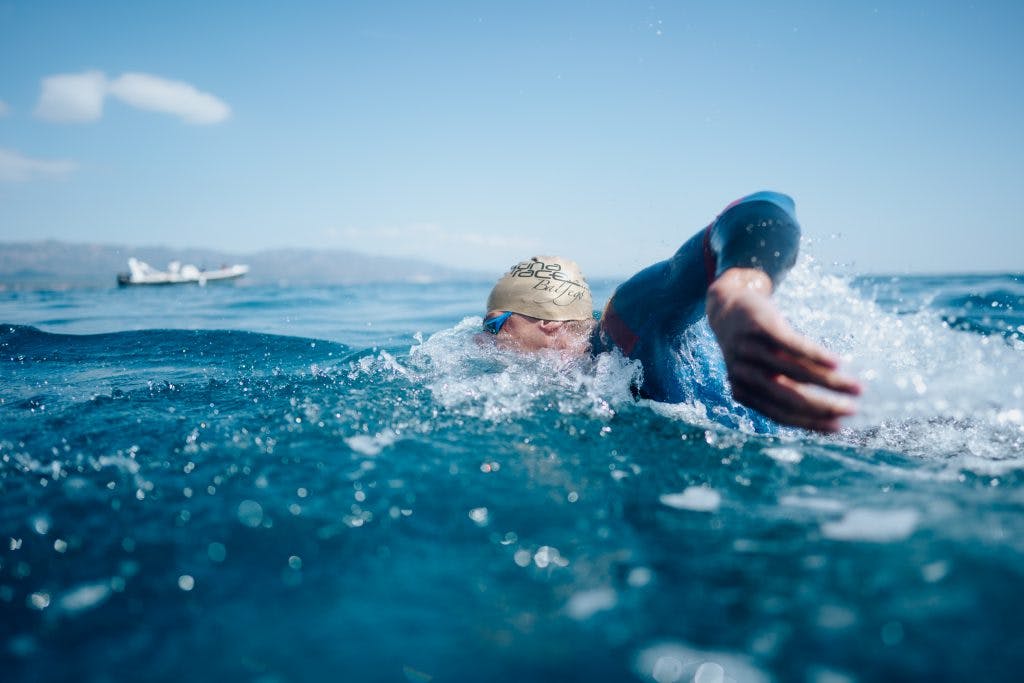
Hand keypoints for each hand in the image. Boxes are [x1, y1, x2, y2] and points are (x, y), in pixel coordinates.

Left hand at [706, 268, 860, 431]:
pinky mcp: (760, 326)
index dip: (811, 422)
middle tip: (853, 409)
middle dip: (825, 407)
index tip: (839, 427)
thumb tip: (823, 415)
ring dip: (831, 382)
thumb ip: (782, 390)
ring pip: (797, 371)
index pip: (780, 414)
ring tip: (856, 387)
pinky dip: (817, 356)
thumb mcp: (761, 370)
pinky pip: (793, 345)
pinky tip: (838, 362)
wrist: (728, 304)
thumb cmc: (752, 345)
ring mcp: (750, 349)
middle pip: (790, 397)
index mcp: (743, 391)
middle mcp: (743, 373)